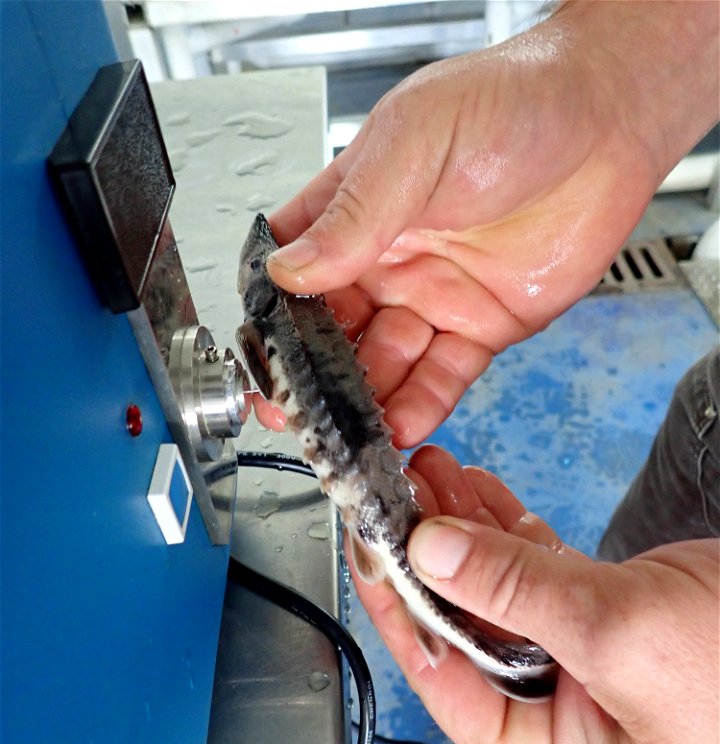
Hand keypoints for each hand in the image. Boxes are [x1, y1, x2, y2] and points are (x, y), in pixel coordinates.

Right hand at [265, 2, 718, 446]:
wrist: (608, 122)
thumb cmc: (511, 104)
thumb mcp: (415, 146)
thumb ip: (352, 216)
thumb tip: (289, 271)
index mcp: (354, 210)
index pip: (293, 273)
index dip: (271, 318)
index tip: (261, 359)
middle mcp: (388, 260)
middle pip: (333, 332)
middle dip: (315, 377)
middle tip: (299, 414)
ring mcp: (433, 296)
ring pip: (385, 364)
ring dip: (366, 400)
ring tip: (352, 433)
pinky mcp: (481, 325)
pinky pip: (443, 376)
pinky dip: (422, 404)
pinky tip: (402, 425)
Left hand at [351, 446, 719, 743]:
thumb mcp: (617, 636)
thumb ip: (515, 590)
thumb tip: (431, 549)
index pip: (442, 678)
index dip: (398, 607)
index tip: (366, 548)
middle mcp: (552, 717)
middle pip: (463, 628)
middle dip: (428, 557)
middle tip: (393, 495)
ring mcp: (575, 662)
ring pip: (496, 589)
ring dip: (461, 531)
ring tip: (424, 475)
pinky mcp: (602, 616)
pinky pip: (536, 569)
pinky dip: (506, 528)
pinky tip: (471, 492)